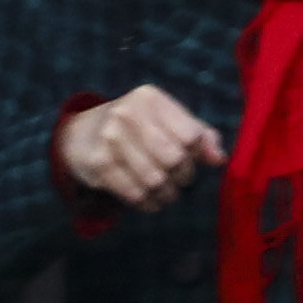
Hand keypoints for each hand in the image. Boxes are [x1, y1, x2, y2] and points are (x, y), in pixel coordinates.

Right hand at [55, 87, 220, 211]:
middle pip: (174, 159)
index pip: (190, 136)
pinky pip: (135, 194)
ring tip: (166, 193)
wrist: (82, 133)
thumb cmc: (137, 127)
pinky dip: (148, 203)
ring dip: (166, 194)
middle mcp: (128, 113)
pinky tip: (150, 200)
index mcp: (151, 98)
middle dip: (183, 177)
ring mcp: (110, 137)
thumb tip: (219, 159)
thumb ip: (200, 135)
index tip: (191, 160)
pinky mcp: (98, 163)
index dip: (197, 155)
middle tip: (179, 180)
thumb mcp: (167, 120)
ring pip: (155, 180)